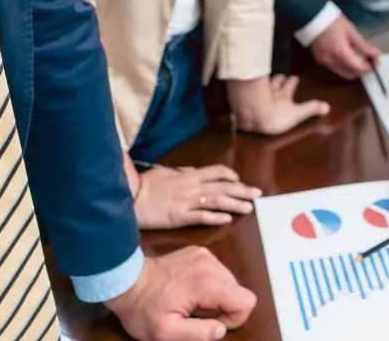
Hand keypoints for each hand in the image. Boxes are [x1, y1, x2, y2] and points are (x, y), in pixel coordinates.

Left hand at [106, 248, 255, 340]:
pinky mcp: (199, 252)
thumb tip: (221, 329)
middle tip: (196, 315)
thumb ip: (199, 334)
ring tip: (191, 303)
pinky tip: (188, 290)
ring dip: (216, 297)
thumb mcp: (166, 334)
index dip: (234, 319)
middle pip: (238, 291)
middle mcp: (210, 264)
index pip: (246, 300)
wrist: (126, 280)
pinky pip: (217, 272)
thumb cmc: (143, 309)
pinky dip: (209, 285)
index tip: (210, 323)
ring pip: (229, 282)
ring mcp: (205, 255)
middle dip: (223, 308)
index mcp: (206, 282)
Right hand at [134, 165, 260, 229]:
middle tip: (258, 194)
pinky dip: (216, 216)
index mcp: (189, 175)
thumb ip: (181, 172)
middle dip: (242, 189)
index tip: (240, 181)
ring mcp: (187, 202)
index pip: (217, 172)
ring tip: (249, 207)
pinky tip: (228, 218)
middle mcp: (192, 187)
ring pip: (217, 200)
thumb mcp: (166, 173)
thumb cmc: (146, 184)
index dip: (231, 176)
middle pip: (223, 186)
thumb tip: (192, 170)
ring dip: (235, 203)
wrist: (130, 197)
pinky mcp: (179, 217)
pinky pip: (201, 216)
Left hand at [228, 75, 329, 135]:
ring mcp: (257, 95)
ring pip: (262, 85)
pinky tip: (245, 93)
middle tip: (281, 77)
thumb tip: (327, 106)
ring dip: (265, 83)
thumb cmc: (276, 116)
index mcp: (284, 95)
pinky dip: (248, 91)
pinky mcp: (246, 100)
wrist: (253, 117)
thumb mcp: (298, 114)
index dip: (293, 81)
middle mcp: (271, 92)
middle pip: (275, 82)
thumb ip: (311, 109)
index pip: (290, 84)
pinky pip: (248, 92)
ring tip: (266, 81)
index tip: (295, 78)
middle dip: (279, 79)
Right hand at [310, 15, 380, 79]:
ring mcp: (324, 63)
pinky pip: (335, 68)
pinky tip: (346, 55)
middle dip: (361, 70)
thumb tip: (376, 55)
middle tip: (367, 59)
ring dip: (352, 68)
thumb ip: (364, 46)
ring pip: (342, 73)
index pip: (359, 69)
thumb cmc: (333, 22)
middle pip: (351, 75)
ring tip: (357, 56)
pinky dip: (343, 65)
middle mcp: (331, 61)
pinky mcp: (320, 61)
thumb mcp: (352, 32)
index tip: (375, 62)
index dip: (369, 67)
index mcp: (340, 53)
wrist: (313, 17)